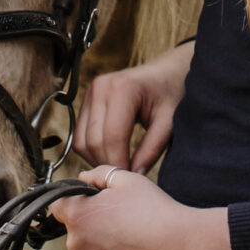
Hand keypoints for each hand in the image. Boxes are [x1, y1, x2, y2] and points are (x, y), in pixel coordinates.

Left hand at [48, 165, 232, 249]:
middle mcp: (76, 246)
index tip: (95, 206)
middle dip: (93, 228)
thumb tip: (82, 178)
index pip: (59, 206)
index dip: (77, 203)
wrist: (185, 248)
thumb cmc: (156, 210)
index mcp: (77, 216)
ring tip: (134, 245)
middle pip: (77, 234)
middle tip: (124, 225)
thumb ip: (97, 174)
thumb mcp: (127, 179)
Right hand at [75, 41, 193, 172]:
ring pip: (81, 141)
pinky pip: (79, 136)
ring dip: (97, 160)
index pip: (112, 137)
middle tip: (126, 177)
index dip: (119, 163)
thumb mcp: (169, 121)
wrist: (165, 72)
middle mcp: (100, 88)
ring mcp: (89, 93)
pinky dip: (91, 151)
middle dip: (108, 164)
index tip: (132, 178)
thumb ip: (152, 148)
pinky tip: (111, 155)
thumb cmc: (171, 94)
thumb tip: (134, 174)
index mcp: (123, 89)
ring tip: (120, 166)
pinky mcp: (85, 101)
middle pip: (93, 141)